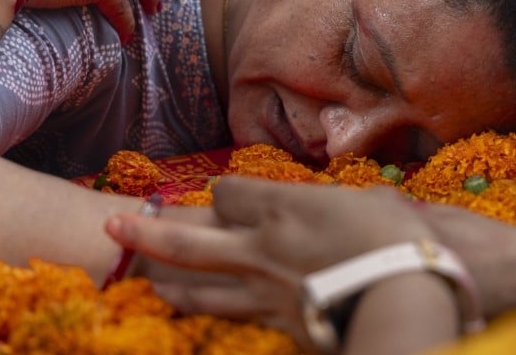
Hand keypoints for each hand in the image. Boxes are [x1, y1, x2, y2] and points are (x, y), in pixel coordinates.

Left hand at [106, 177, 435, 345]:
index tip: (227, 195)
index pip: (229, 193)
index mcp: (282, 206)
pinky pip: (231, 317)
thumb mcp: (378, 203)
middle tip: (112, 226)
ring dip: (168, 281)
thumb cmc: (400, 239)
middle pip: (186, 239)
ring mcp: (264, 289)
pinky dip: (207, 314)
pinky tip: (193, 316)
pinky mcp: (279, 323)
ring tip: (145, 279)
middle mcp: (261, 246)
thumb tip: (359, 202)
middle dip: (146, 231)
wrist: (403, 297)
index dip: (224, 192)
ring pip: (199, 286)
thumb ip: (349, 202)